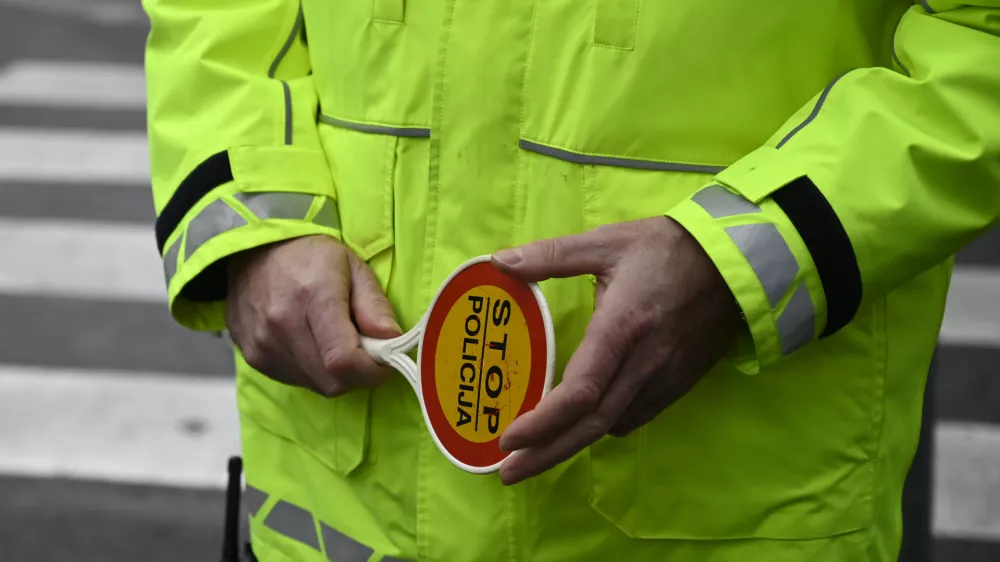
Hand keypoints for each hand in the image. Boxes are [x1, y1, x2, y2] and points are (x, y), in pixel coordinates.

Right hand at [225, 235, 400, 396]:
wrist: (251, 255)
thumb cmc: (308, 257)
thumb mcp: (352, 266)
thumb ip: (374, 305)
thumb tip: (392, 340)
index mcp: (313, 297)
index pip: (344, 360)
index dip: (373, 371)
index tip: (386, 360)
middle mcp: (284, 326)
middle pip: (334, 381)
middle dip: (359, 374)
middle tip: (364, 348)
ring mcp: (264, 345)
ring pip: (318, 386)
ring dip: (337, 374)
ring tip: (336, 341)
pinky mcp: (255, 358)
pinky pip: (298, 381)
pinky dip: (315, 372)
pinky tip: (314, 344)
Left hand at [493, 216, 743, 484]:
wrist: (736, 261)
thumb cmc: (667, 248)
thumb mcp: (606, 242)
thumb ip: (551, 255)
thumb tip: (500, 261)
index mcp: (623, 327)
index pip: (581, 391)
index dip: (543, 422)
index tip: (510, 438)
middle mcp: (644, 363)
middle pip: (592, 424)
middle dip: (548, 453)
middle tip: (509, 473)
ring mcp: (664, 378)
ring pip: (613, 425)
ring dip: (571, 445)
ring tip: (533, 456)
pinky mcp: (678, 383)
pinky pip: (635, 417)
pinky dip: (602, 428)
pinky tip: (580, 428)